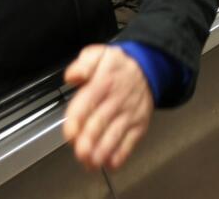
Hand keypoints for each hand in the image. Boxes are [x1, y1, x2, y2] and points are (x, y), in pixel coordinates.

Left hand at [64, 45, 153, 170]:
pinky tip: (111, 164)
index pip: (87, 102)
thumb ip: (83, 63)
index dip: (77, 119)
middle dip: (89, 141)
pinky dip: (121, 154)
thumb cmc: (118, 66)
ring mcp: (129, 114)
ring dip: (103, 151)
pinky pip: (131, 142)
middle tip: (81, 153)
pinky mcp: (139, 125)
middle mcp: (116, 100)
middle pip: (100, 123)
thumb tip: (72, 75)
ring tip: (92, 163)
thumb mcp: (99, 54)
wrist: (148, 68)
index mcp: (103, 83)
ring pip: (115, 135)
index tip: (70, 133)